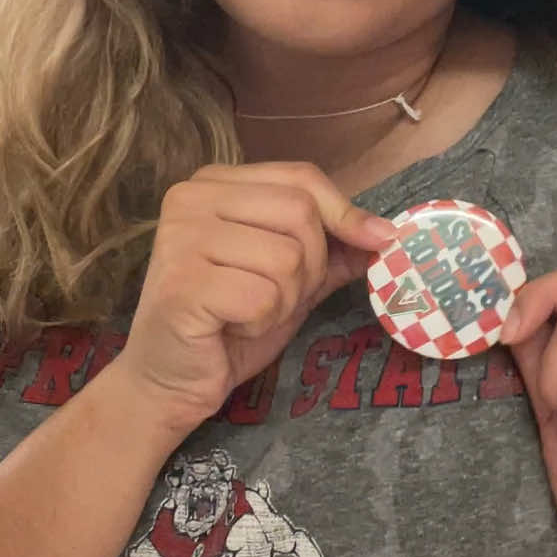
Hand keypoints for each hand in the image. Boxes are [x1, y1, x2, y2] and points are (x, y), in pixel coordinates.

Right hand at [116, 161, 395, 435]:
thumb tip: (385, 233)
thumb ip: (332, 249)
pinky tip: (232, 327)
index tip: (378, 240)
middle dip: (311, 266)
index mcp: (216, 182)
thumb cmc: (230, 322)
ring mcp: (181, 237)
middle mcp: (192, 197)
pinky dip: (262, 321)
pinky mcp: (181, 282)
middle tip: (277, 296)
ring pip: (287, 257)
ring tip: (249, 312)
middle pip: (300, 213)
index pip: (300, 178)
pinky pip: (264, 296)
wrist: (171, 378)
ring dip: (285, 299)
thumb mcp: (291, 277)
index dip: (345, 211)